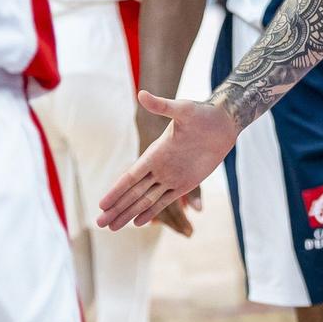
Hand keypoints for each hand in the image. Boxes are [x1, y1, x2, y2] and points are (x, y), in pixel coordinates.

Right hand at [98, 90, 238, 230]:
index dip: (116, 192)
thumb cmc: (203, 114)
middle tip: (99, 224)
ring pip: (145, 201)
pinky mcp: (185, 183)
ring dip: (129, 213)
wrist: (223, 122)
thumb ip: (161, 106)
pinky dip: (150, 212)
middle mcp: (159, 168)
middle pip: (132, 194)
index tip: (101, 205)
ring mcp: (171, 177)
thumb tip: (141, 94)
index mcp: (155, 153)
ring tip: (113, 227)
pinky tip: (138, 222)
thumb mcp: (182, 110)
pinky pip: (164, 201)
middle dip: (116, 209)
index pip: (130, 177)